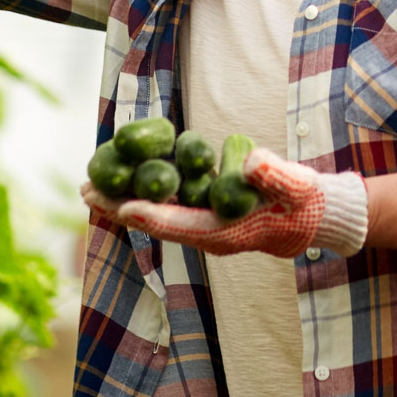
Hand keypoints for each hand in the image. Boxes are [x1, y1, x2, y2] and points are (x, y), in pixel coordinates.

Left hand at [81, 148, 369, 258]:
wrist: (313, 216)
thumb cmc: (305, 201)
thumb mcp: (297, 185)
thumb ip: (275, 175)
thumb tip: (252, 162)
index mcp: (225, 233)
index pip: (181, 225)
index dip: (150, 215)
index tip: (120, 207)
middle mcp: (207, 234)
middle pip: (156, 222)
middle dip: (120, 208)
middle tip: (84, 193)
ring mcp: (203, 225)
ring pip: (155, 214)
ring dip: (123, 201)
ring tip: (90, 187)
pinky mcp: (203, 212)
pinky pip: (165, 205)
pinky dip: (142, 193)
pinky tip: (122, 178)